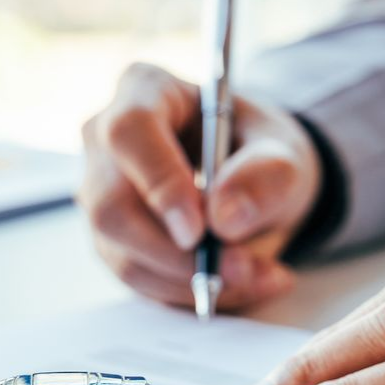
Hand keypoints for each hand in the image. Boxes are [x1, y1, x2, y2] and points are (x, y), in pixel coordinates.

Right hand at [78, 63, 320, 309]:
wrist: (253, 185)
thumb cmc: (260, 153)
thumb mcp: (284, 154)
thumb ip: (265, 176)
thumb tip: (223, 218)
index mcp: (144, 91)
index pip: (130, 132)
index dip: (159, 183)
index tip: (199, 229)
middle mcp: (105, 141)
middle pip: (111, 206)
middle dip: (177, 253)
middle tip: (239, 268)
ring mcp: (100, 194)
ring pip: (123, 254)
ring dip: (192, 280)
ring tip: (258, 276)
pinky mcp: (110, 241)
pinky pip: (139, 280)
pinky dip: (190, 293)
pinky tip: (236, 285)